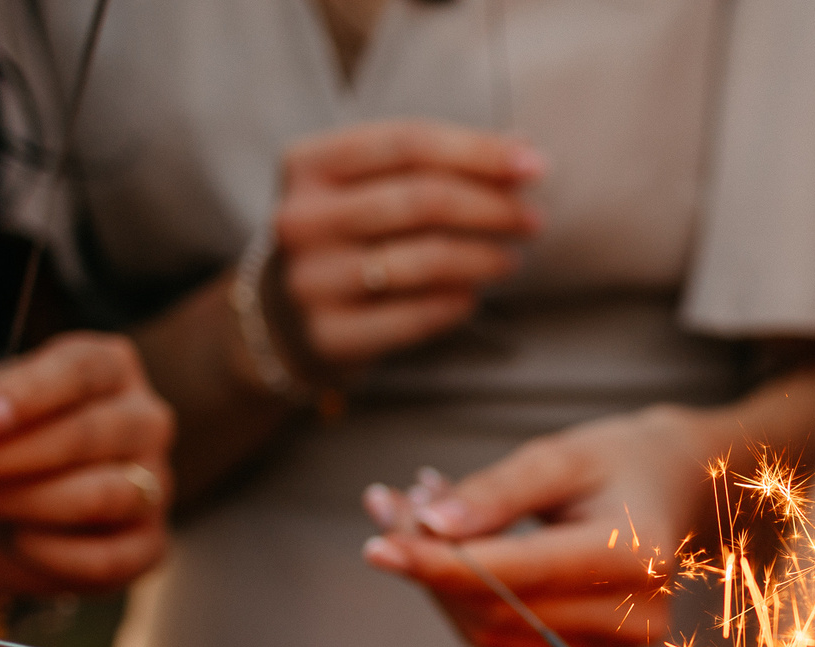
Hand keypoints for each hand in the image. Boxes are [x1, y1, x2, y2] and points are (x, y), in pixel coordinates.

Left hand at [0, 333, 174, 597]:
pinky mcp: (149, 547)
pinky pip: (111, 557)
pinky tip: (15, 544)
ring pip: (106, 494)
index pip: (80, 370)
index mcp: (106, 368)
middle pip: (90, 434)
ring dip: (25, 502)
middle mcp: (144, 420)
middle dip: (5, 457)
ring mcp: (156, 486)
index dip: (28, 395)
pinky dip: (56, 556)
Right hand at [269, 120, 543, 374]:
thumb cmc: (345, 239)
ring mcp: (310, 280)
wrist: (280, 321)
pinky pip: (415, 317)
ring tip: (511, 259)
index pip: (406, 143)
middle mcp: (300, 219)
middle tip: (532, 219)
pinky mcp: (329, 335)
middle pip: (420, 199)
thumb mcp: (370, 188)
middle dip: (491, 207)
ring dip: (483, 257)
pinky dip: (457, 303)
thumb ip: (437, 164)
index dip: (477, 151)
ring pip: (423, 260)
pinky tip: (474, 296)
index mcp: (307, 164)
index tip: (535, 165)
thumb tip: (523, 148)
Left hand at [363, 407, 715, 646]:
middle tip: (391, 508)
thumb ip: (495, 493)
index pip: (514, 576)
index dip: (437, 564)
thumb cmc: (619, 464)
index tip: (377, 546)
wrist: (678, 492)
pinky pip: (509, 643)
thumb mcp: (559, 456)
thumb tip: (428, 527)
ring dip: (441, 585)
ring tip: (416, 519)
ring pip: (492, 635)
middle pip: (495, 613)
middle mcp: (634, 616)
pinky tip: (457, 553)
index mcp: (634, 556)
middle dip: (430, 568)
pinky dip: (468, 602)